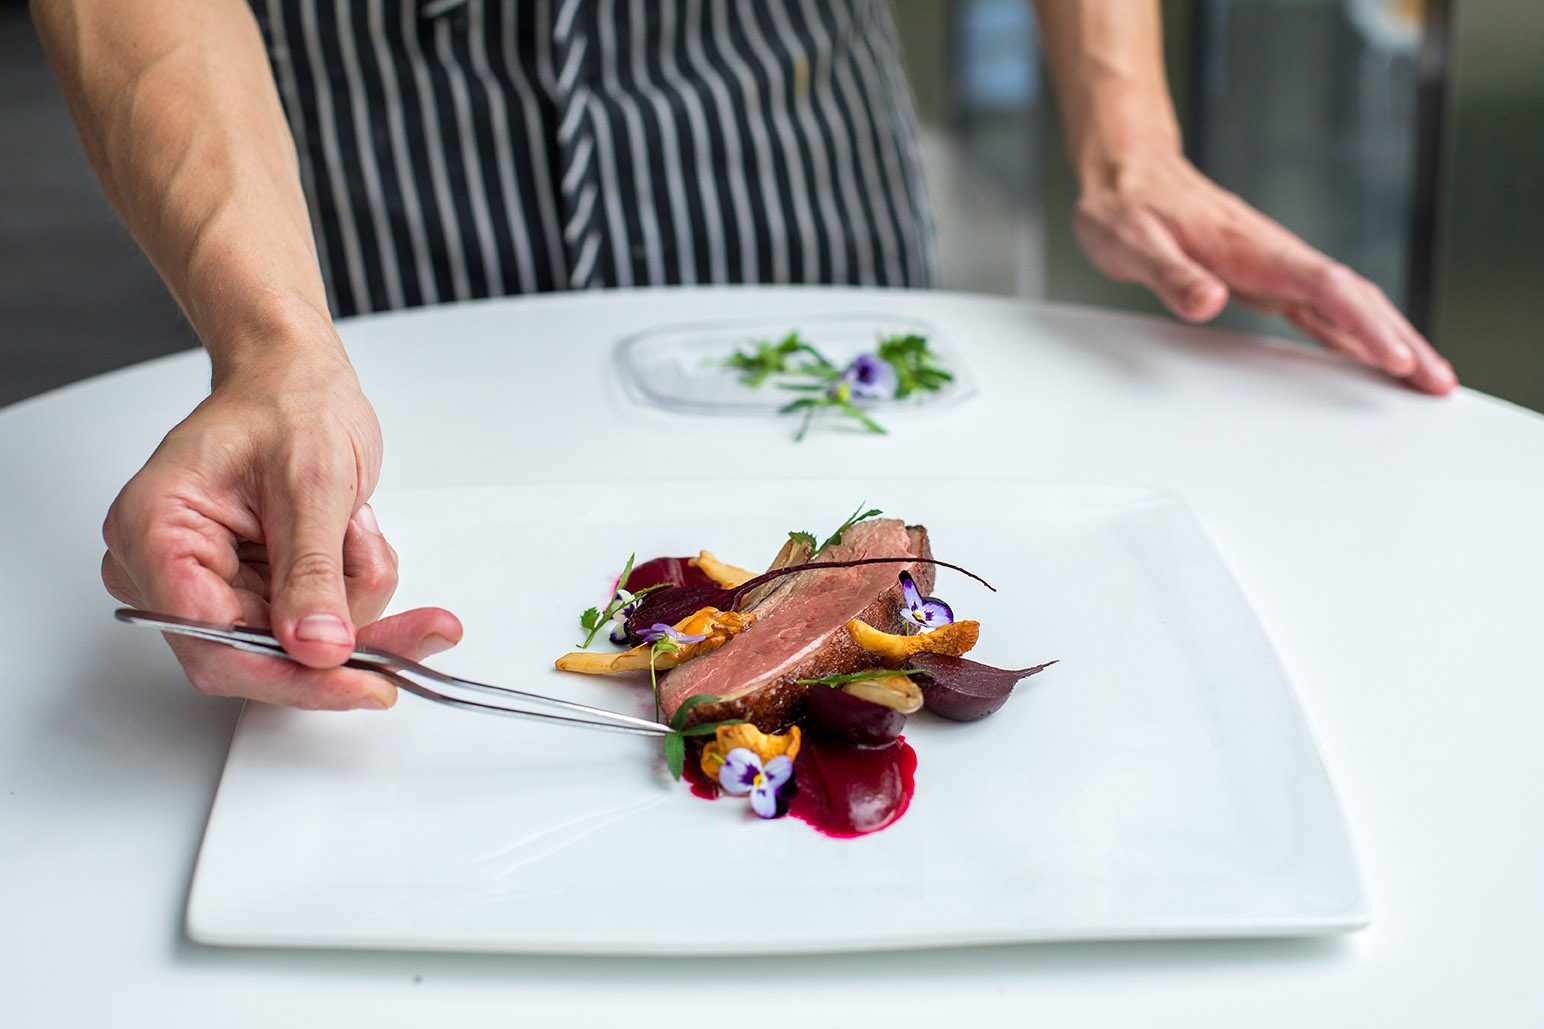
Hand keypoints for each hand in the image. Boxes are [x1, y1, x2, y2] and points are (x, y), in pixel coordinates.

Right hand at [102, 341, 460, 708]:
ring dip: (352, 598)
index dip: (293, 675)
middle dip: (344, 637)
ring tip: (359, 529)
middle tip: (424, 631)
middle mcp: (167, 567)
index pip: (214, 643)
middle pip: (256, 655)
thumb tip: (318, 647)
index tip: (365, 682)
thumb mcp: (314, 482)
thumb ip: (313, 571)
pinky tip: (355, 537)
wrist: (298, 379)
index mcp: (155, 531)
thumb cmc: (289, 402)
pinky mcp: (249, 588)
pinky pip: (311, 623)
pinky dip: (350, 589)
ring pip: (294, 645)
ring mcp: (208, 581)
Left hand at [1073, 149, 1456, 393]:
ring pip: (1346, 304)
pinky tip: (1371, 355)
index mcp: (1252, 246)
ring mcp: (1273, 267)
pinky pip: (1321, 308)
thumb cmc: (1129, 208)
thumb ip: (1172, 276)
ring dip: (1389, 338)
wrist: (1127, 175)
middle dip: (1401, 338)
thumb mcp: (1135, 245)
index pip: (1325, 287)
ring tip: (1425, 376)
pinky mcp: (1263, 278)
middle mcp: (1273, 255)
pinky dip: (1352, 332)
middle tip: (1437, 381)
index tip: (1394, 356)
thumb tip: (1208, 302)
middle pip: (1354, 297)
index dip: (1365, 324)